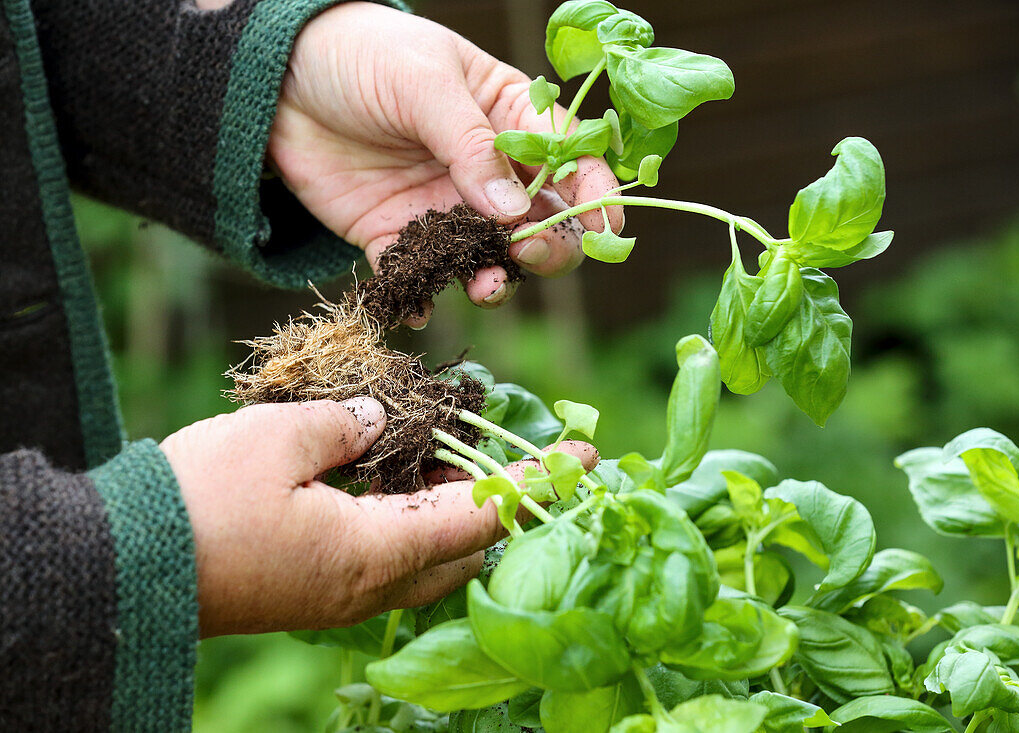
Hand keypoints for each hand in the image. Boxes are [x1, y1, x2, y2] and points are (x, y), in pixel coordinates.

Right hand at [160, 397, 598, 635]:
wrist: (126, 564)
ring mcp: (344, 592)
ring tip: (460, 451)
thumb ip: (348, 423)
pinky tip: (404, 472)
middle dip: (505, 502)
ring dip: (456, 507)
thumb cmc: (201, 501)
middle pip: (467, 547)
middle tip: (521, 454)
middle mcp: (372, 584)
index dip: (537, 484)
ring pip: (430, 554)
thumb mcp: (279, 438)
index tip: (586, 458)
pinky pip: (391, 554)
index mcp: (376, 551)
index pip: (483, 517)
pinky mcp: (319, 587)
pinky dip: (414, 516)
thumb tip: (383, 419)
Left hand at [270, 2, 624, 324]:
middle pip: (542, 223)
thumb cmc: (363, 53)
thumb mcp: (424, 83)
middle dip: (550, 246)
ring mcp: (444, 208)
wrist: (277, 76)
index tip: (606, 228)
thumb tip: (514, 213)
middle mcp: (486, 172)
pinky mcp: (395, 236)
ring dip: (496, 280)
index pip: (570, 161)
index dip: (594, 195)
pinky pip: (419, 277)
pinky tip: (419, 306)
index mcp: (510, 119)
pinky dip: (423, 297)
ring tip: (485, 287)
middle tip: (529, 250)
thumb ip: (471, 146)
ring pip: (488, 260)